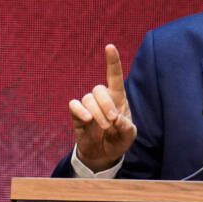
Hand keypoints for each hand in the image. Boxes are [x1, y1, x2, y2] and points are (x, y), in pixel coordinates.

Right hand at [68, 44, 136, 171]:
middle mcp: (102, 98)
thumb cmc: (118, 140)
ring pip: (88, 98)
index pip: (114, 76)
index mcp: (118, 98)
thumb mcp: (129, 136)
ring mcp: (89, 106)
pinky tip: (88, 119)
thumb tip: (117, 119)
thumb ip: (127, 128)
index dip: (112, 61)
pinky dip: (81, 111)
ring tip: (105, 127)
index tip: (109, 46)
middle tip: (112, 121)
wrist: (103, 154)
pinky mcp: (77, 114)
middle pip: (99, 89)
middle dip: (106, 105)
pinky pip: (74, 105)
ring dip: (98, 113)